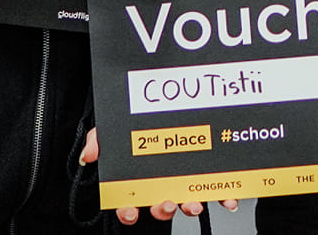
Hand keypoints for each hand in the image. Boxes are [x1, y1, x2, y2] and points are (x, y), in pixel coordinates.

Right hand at [80, 127, 237, 221]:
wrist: (161, 103)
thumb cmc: (134, 125)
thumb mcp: (112, 130)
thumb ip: (99, 140)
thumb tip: (89, 155)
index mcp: (138, 179)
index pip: (128, 203)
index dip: (127, 212)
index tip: (131, 214)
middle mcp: (161, 183)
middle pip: (160, 204)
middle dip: (163, 210)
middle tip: (166, 204)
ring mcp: (183, 181)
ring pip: (185, 201)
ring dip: (190, 206)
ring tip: (194, 204)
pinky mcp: (204, 175)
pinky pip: (214, 189)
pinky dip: (222, 197)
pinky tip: (228, 199)